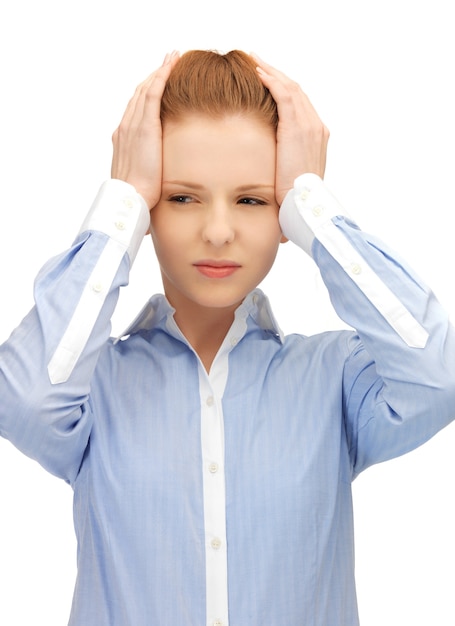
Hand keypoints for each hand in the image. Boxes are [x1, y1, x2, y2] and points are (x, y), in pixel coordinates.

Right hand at [111, 51, 179, 209]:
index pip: (137, 108)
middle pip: (140, 94)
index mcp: (123, 137)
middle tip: (169, 60)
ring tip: (173, 56)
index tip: (159, 81)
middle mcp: (125, 126)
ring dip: (160, 70)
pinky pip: (153, 93)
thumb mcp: (141, 177)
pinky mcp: (144, 126)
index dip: (148, 91)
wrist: (130, 198)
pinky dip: (162, 75)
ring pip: (147, 89)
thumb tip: (158, 176)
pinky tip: (172, 64)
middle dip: (154, 76)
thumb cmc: (137, 194)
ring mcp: (133, 124)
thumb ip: (148, 167)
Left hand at [252, 54, 328, 204]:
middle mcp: (316, 126)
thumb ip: (286, 159)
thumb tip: (271, 164)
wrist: (303, 203)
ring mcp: (309, 125)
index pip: (301, 104)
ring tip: (254, 60)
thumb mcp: (291, 173)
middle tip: (258, 61)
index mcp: (317, 136)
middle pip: (297, 90)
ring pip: (290, 88)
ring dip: (271, 71)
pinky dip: (272, 81)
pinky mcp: (297, 127)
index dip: (283, 88)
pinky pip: (284, 95)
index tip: (268, 78)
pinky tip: (258, 72)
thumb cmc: (295, 196)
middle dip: (277, 74)